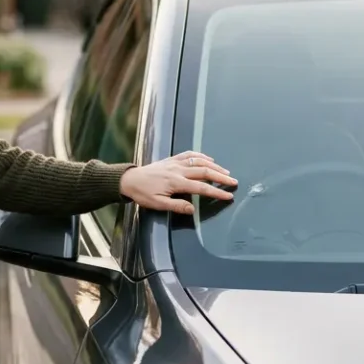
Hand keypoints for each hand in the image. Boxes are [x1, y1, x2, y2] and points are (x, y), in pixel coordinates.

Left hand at [120, 151, 236, 213]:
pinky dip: (201, 156)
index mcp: (176, 183)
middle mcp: (178, 170)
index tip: (228, 196)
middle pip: (205, 172)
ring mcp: (175, 163)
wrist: (129, 180)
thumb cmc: (143, 194)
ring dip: (214, 166)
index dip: (217, 192)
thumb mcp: (158, 204)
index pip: (201, 188)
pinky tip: (209, 159)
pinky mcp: (171, 159)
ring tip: (226, 172)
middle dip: (221, 177)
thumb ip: (176, 206)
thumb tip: (193, 209)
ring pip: (199, 161)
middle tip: (234, 182)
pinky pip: (189, 154)